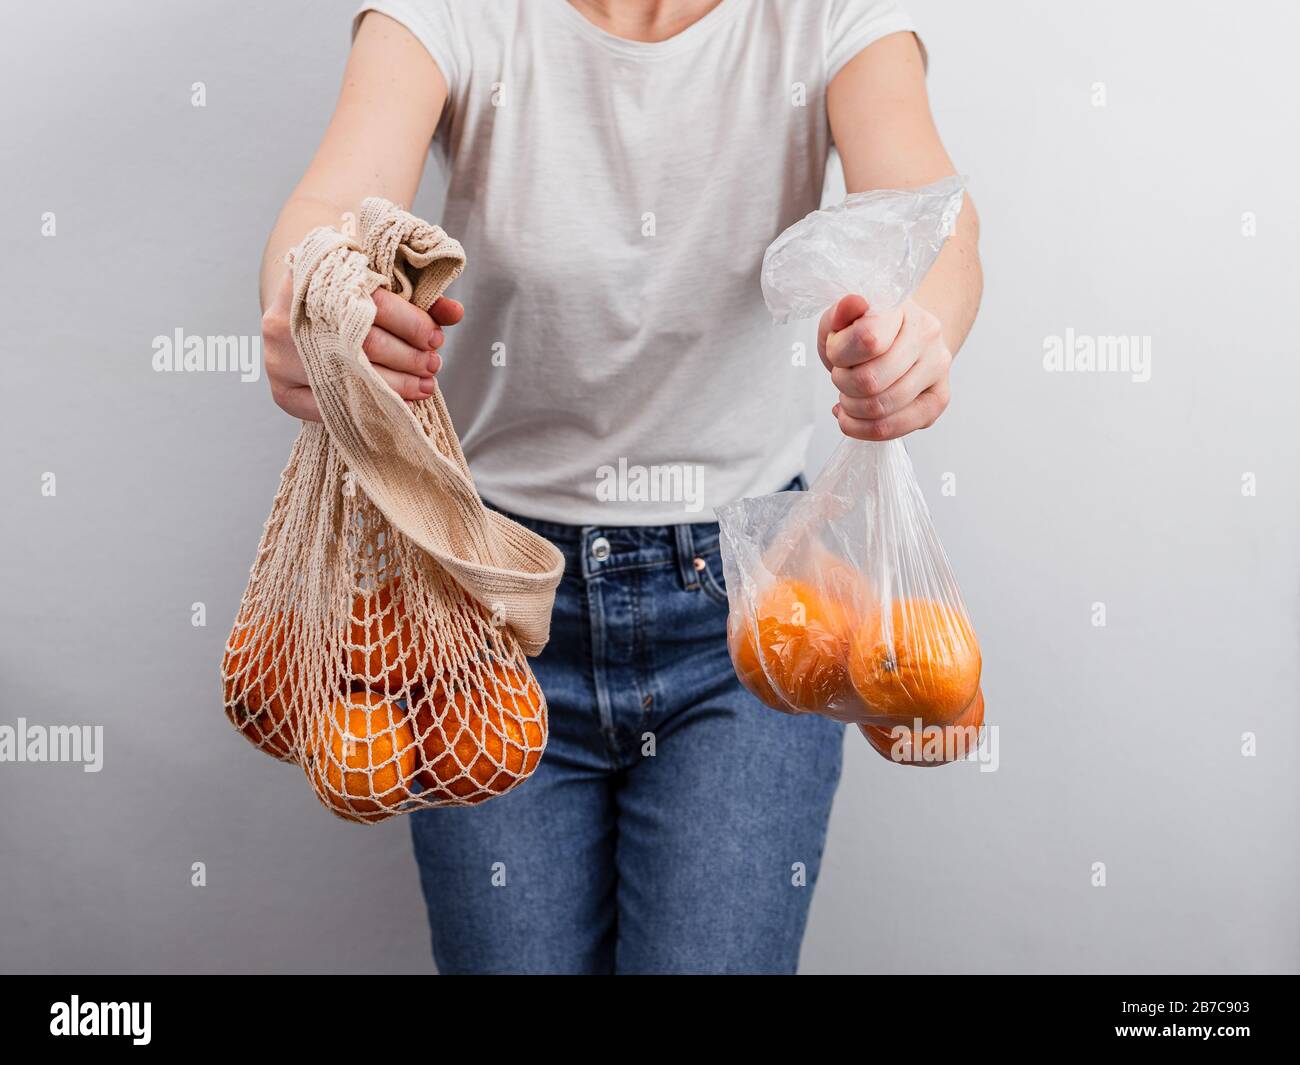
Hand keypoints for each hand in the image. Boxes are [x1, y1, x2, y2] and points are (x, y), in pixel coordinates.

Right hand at [262, 272, 463, 421]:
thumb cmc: (347, 296)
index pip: (371, 300)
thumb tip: (454, 313)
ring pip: (350, 378)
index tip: (436, 337)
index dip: (410, 322)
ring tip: (424, 385)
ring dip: (396, 386)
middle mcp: (288, 315)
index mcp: (312, 276)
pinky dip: (367, 410)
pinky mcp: (282, 390)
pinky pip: (329, 409)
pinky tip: (396, 407)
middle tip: (433, 364)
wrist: (300, 311)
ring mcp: (280, 355)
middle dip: (407, 357)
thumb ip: (417, 297)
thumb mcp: (378, 285)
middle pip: (362, 342)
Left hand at [818, 294, 950, 440]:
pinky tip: (853, 417)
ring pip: (882, 408)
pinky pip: (895, 428)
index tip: (836, 354)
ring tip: (848, 398)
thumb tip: (853, 303)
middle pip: (871, 381)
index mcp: (902, 308)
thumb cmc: (867, 331)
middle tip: (841, 378)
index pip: (867, 340)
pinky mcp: (938, 400)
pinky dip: (863, 429)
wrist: (902, 340)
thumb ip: (841, 312)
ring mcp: (938, 369)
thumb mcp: (842, 318)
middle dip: (843, 385)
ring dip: (852, 409)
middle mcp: (928, 336)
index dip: (839, 355)